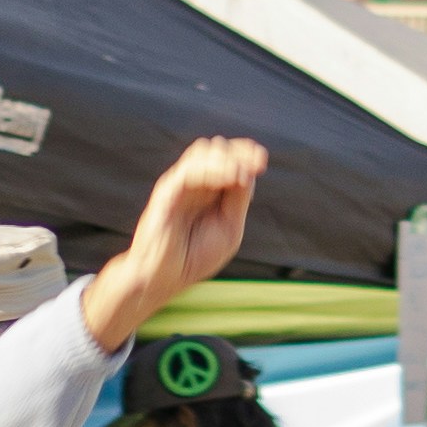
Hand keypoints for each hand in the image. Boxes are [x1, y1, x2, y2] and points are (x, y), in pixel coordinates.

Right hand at [79, 138, 268, 350]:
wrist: (164, 277)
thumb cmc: (195, 256)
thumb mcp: (230, 228)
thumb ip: (238, 199)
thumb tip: (248, 170)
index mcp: (210, 190)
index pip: (227, 158)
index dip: (244, 153)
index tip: (262, 159)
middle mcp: (194, 183)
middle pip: (215, 149)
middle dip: (239, 153)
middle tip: (258, 164)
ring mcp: (179, 185)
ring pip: (201, 153)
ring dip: (226, 160)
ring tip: (242, 174)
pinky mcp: (166, 193)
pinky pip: (189, 172)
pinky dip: (212, 171)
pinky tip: (230, 177)